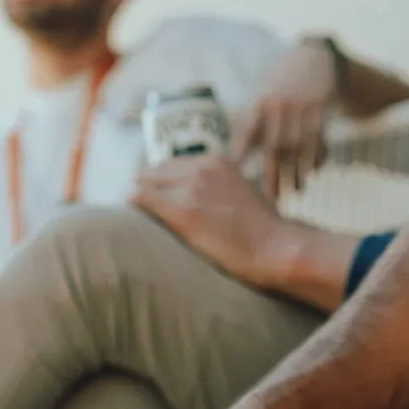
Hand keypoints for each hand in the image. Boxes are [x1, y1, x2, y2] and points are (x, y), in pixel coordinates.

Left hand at [131, 153, 288, 284]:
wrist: (277, 248)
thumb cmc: (266, 229)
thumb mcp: (245, 191)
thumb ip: (221, 186)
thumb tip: (202, 197)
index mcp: (217, 160)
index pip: (171, 164)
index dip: (161, 183)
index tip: (156, 198)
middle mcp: (202, 167)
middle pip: (154, 171)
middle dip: (147, 188)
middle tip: (142, 210)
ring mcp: (192, 187)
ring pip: (144, 183)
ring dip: (140, 199)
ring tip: (136, 217)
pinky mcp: (183, 211)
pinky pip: (142, 199)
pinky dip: (135, 206)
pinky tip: (132, 216)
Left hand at [235, 40, 336, 197]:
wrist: (312, 58)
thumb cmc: (281, 84)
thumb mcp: (263, 96)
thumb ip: (253, 125)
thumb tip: (235, 161)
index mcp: (259, 104)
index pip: (247, 136)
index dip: (240, 159)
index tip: (234, 182)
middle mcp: (279, 107)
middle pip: (274, 149)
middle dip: (272, 177)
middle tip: (269, 200)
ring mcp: (301, 109)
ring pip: (298, 150)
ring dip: (296, 175)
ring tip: (294, 192)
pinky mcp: (321, 111)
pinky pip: (318, 141)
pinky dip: (316, 159)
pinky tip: (312, 173)